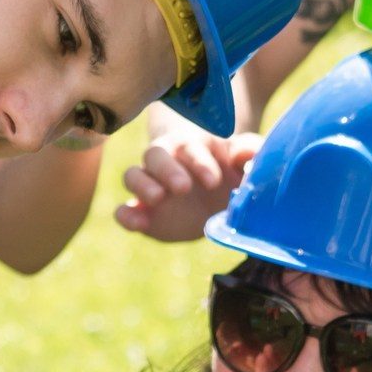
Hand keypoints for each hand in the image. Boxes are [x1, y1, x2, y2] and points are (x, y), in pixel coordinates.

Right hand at [114, 126, 259, 240]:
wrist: (216, 194)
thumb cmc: (230, 170)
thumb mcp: (243, 160)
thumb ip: (248, 152)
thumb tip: (245, 155)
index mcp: (192, 147)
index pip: (189, 148)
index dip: (200, 163)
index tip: (213, 181)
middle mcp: (165, 163)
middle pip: (154, 155)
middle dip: (167, 170)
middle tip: (183, 187)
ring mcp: (151, 186)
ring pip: (133, 176)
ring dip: (142, 185)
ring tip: (158, 198)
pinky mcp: (143, 212)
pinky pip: (124, 210)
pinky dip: (126, 215)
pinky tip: (138, 224)